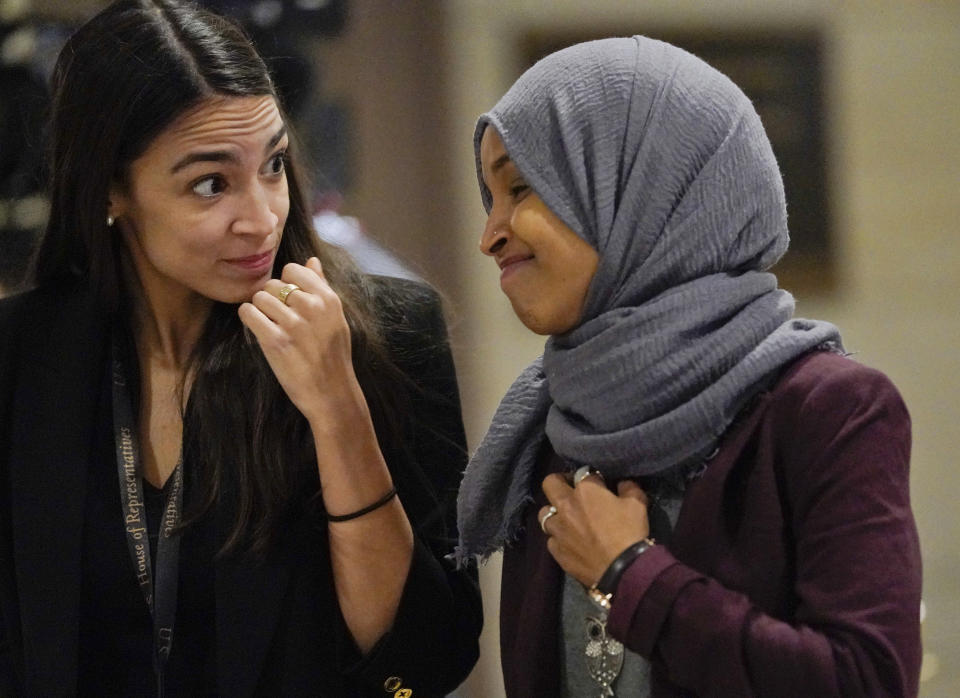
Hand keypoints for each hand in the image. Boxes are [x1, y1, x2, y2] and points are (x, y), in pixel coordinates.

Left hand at [238, 257, 362, 422]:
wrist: (330, 393)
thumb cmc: (333, 356)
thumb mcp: (336, 318)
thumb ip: (322, 287)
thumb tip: (311, 261)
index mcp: (328, 299)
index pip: (294, 270)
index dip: (286, 283)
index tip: (288, 300)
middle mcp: (311, 307)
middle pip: (274, 284)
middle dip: (271, 298)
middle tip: (278, 318)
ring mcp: (293, 324)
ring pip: (259, 297)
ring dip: (260, 310)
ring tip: (270, 325)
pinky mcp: (274, 340)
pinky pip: (249, 313)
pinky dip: (249, 318)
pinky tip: (259, 329)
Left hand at [538, 473, 650, 586]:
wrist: (622, 571)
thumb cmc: (629, 533)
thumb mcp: (637, 504)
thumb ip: (628, 487)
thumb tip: (622, 483)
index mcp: (585, 490)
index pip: (583, 473)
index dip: (593, 478)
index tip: (599, 485)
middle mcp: (565, 506)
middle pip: (550, 484)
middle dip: (559, 482)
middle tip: (571, 490)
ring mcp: (558, 529)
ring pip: (544, 514)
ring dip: (555, 513)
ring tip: (567, 519)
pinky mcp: (556, 550)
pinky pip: (552, 539)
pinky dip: (559, 538)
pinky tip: (570, 542)